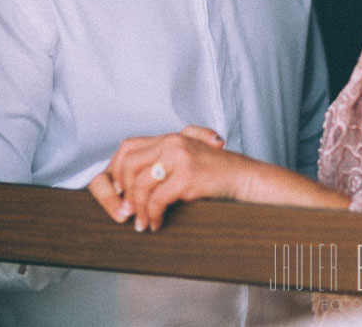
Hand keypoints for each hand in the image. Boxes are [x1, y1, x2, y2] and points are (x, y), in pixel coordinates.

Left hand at [88, 125, 249, 231]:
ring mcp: (179, 158)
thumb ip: (167, 154)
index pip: (127, 148)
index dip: (117, 171)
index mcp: (169, 138)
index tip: (118, 193)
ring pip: (140, 185)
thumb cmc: (218, 171)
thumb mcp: (191, 153)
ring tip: (141, 223)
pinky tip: (157, 223)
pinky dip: (153, 215)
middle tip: (125, 213)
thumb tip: (134, 179)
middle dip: (122, 193)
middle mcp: (171, 143)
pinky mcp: (187, 177)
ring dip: (137, 209)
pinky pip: (157, 199)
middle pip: (128, 165)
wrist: (245, 177)